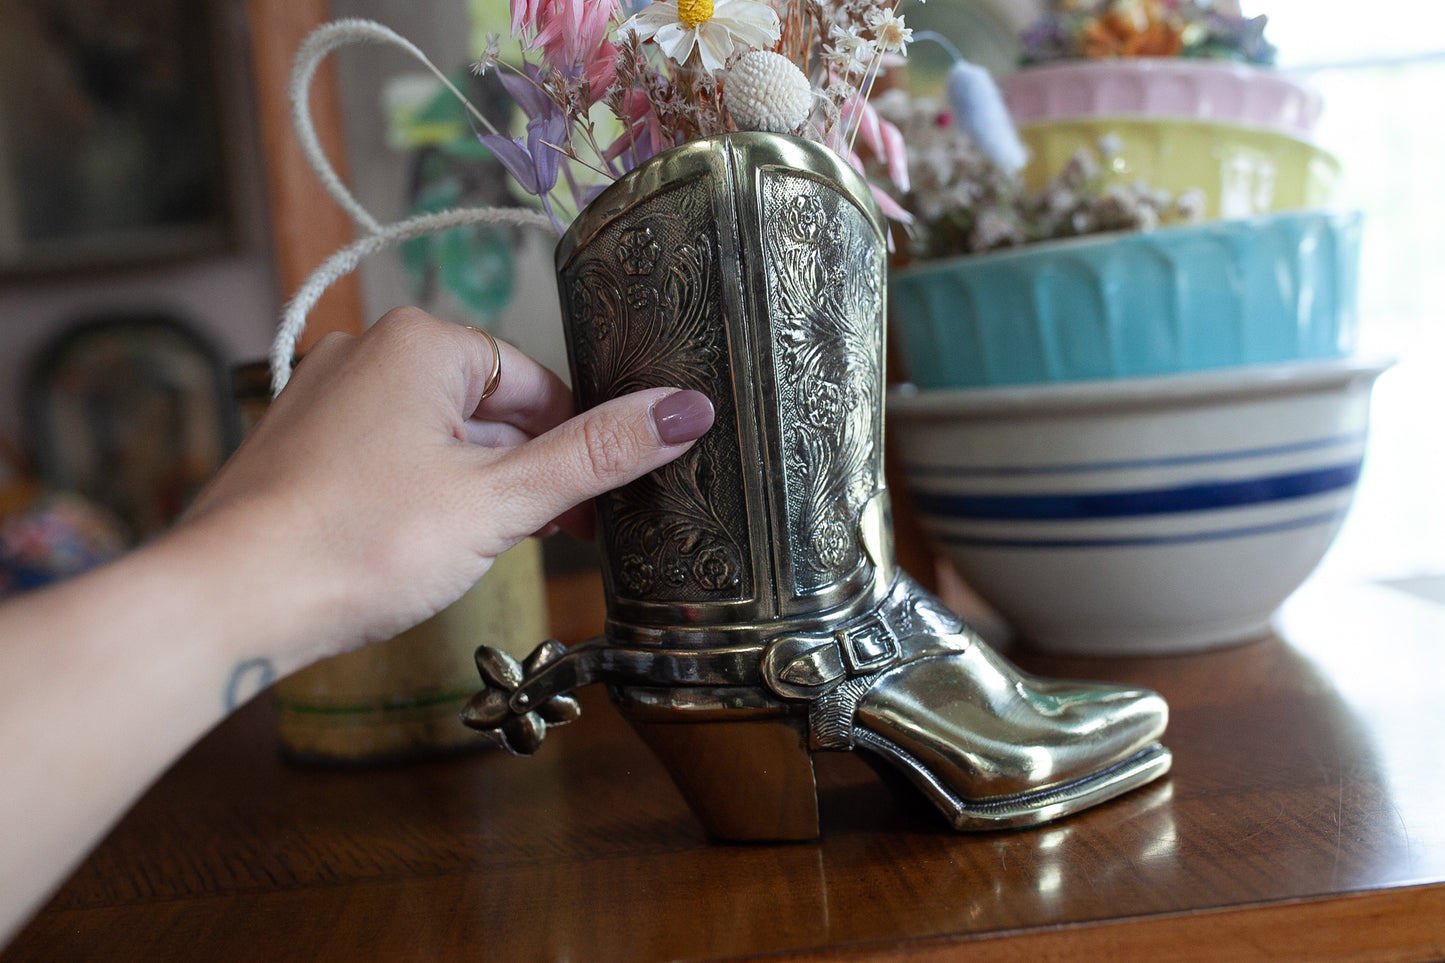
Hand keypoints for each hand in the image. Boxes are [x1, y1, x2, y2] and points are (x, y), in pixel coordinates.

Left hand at [183, 306, 713, 667]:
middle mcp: (368, 353)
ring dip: (478, 489)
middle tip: (555, 536)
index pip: (537, 384)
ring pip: (439, 438)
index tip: (595, 507)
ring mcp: (327, 398)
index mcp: (422, 343)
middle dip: (526, 474)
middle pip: (489, 410)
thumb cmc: (358, 543)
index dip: (575, 448)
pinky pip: (389, 458)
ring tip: (485, 549)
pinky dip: (423, 496)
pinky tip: (426, 547)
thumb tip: (684, 412)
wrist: (231, 601)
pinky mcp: (301, 446)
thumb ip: (594, 457)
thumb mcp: (499, 502)